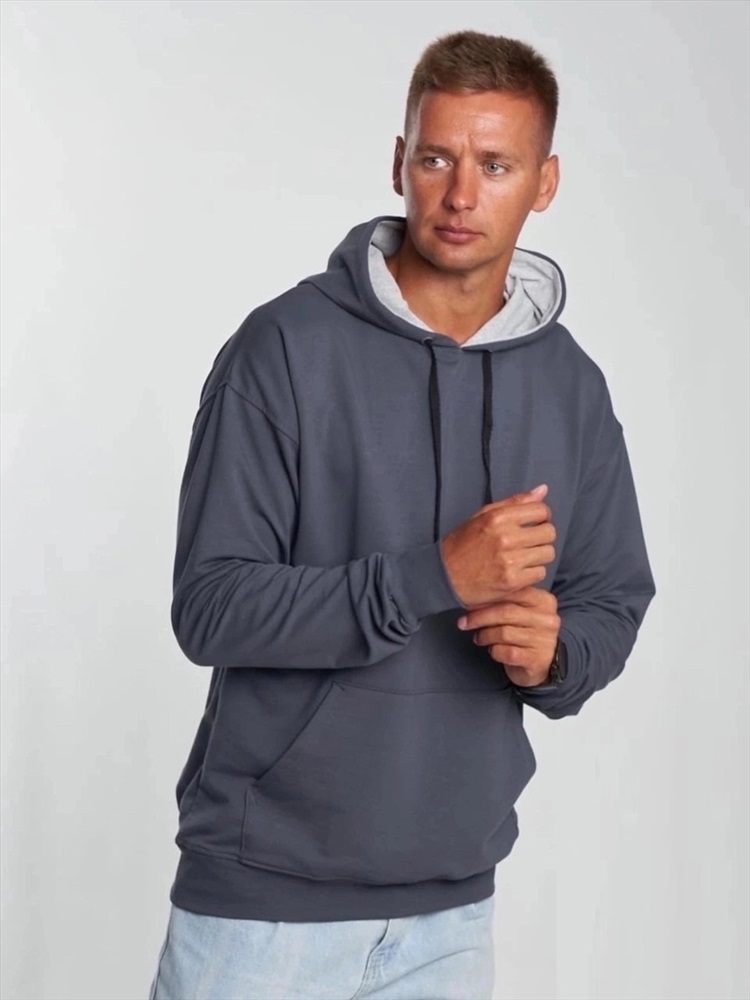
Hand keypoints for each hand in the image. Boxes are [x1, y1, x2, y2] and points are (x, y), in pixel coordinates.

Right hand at [440, 484, 555, 607]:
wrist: (444, 576)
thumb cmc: (462, 543)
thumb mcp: (482, 516)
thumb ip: (514, 502)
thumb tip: (543, 490)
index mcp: (498, 518)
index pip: (541, 511)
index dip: (542, 517)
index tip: (534, 524)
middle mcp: (506, 538)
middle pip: (549, 533)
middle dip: (542, 537)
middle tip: (528, 542)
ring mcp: (510, 561)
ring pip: (548, 553)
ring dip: (539, 555)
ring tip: (523, 557)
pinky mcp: (512, 581)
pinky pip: (541, 573)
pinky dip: (533, 572)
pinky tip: (519, 570)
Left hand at [458, 586, 559, 686]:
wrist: (541, 663)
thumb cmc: (525, 632)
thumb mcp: (521, 611)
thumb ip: (506, 600)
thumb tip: (474, 595)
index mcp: (544, 601)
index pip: (513, 592)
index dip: (487, 598)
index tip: (468, 603)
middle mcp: (548, 619)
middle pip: (505, 612)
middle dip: (479, 617)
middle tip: (464, 622)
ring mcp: (544, 640)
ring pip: (503, 633)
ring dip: (485, 636)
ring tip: (479, 638)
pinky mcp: (537, 659)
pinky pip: (506, 652)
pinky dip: (494, 651)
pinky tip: (493, 650)